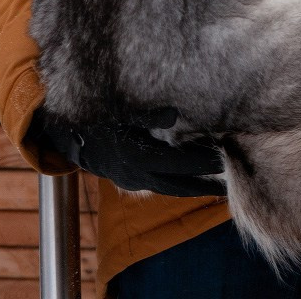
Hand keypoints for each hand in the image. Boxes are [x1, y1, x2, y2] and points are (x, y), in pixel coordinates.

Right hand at [29, 106, 223, 197]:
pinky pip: (160, 187)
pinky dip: (178, 185)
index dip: (201, 161)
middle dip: (204, 183)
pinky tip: (192, 182)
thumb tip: (174, 115)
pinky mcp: (131, 182)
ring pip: (170, 190)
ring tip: (219, 188)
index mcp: (138, 157)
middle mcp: (138, 175)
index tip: (223, 157)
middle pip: (179, 184)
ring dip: (194, 189)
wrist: (71, 138)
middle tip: (230, 179)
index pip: (178, 163)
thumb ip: (148, 114)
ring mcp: (134, 182)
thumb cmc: (99, 119)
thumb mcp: (121, 111)